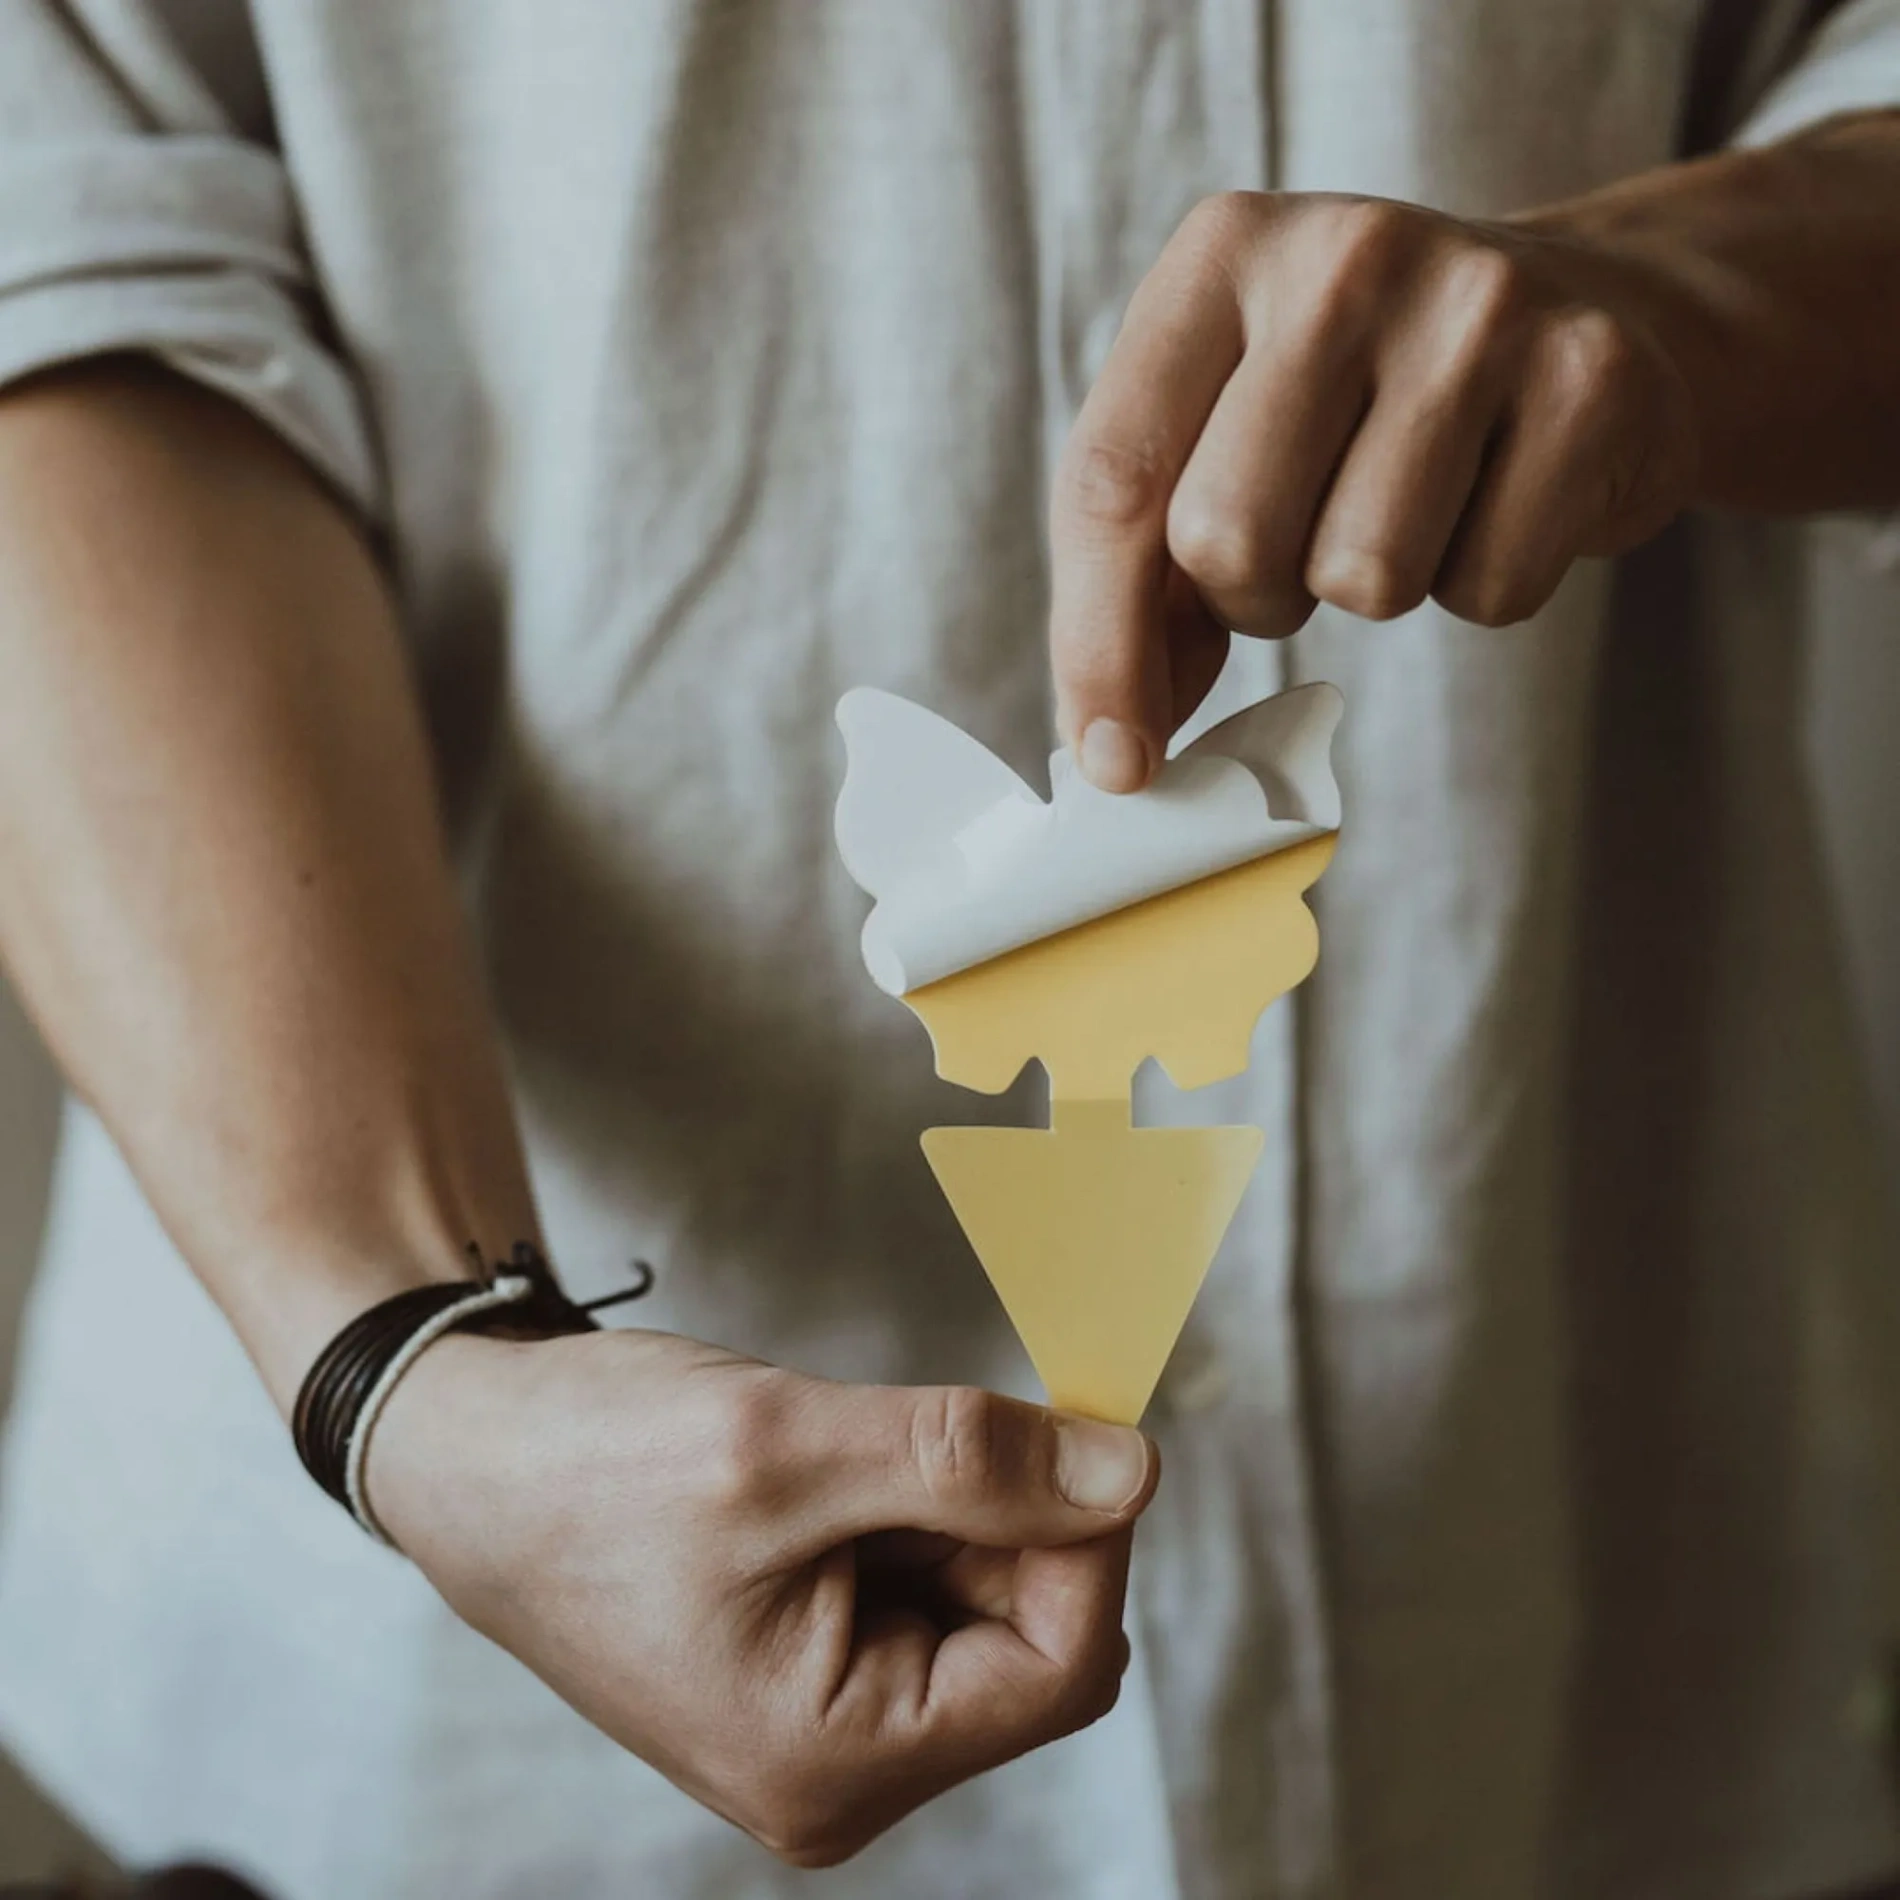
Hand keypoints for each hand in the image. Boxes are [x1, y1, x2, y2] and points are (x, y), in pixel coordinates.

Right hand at [367, 1327, 1156, 1865]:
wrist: (468, 1456)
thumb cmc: (589, 1462)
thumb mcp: (789, 1445)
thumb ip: (971, 1463)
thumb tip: (1132, 1473)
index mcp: (830, 1760)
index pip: (1059, 1668)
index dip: (1090, 1536)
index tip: (1082, 1416)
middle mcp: (837, 1773)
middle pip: (1032, 1644)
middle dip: (1016, 1518)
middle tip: (937, 1417)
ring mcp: (825, 1725)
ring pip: (986, 1609)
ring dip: (961, 1506)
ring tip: (845, 1445)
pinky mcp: (813, 1667)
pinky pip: (927, 1593)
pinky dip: (920, 1511)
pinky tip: (838, 1466)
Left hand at [1050, 190, 1698, 789]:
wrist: (1599, 312)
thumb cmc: (1368, 404)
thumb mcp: (1229, 434)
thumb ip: (1146, 570)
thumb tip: (1110, 747)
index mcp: (1220, 254)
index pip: (1111, 477)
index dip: (1096, 645)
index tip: (1111, 764)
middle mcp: (1342, 257)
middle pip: (1226, 537)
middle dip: (1251, 598)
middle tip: (1300, 557)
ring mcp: (1478, 306)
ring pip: (1360, 575)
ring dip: (1368, 589)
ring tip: (1406, 507)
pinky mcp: (1589, 380)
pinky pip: (1486, 590)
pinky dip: (1481, 587)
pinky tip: (1498, 501)